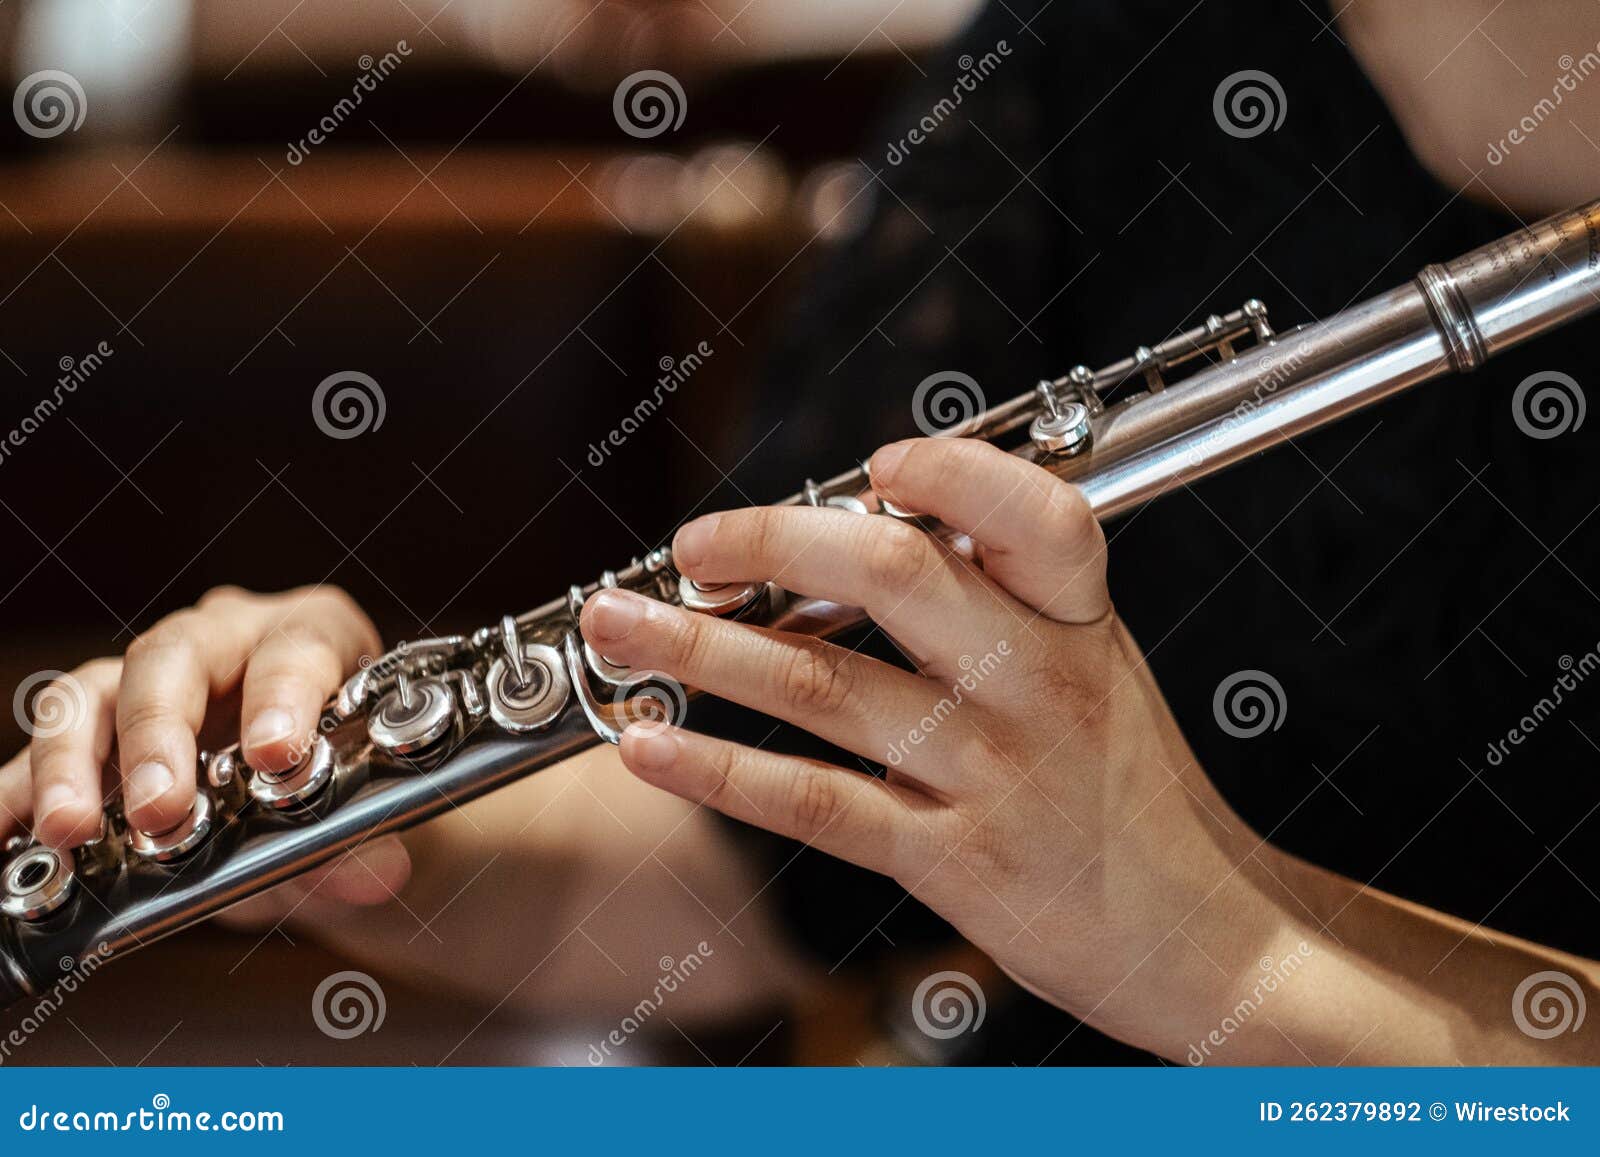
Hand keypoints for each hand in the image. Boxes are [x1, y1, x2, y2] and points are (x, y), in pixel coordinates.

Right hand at [2, 585, 410, 920]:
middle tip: (160, 810)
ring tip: (68, 829)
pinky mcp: (97, 730)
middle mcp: (226, 639)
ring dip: (71, 763)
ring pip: (91, 693)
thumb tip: (375, 874)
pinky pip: (40, 750)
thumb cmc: (349, 780)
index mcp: (313, 636)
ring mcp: (151, 679)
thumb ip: (363, 839)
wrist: (319, 803)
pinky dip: (17, 790)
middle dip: (159, 734)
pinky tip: (4, 835)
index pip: (297, 647)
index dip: (285, 695)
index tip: (277, 754)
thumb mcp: (367, 809)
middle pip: (174, 657)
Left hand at [578, 436, 1275, 1053]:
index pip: (1035, 511)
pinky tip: (650, 746)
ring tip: (619, 623)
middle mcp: (1039, 684)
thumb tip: (875, 529)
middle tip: (695, 547)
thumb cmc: (1133, 794)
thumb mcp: (1099, 670)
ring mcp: (993, 774)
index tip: (870, 468)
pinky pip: (817, 801)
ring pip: (823, 682)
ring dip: (700, 647)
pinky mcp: (954, 862)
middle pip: (890, 573)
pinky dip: (719, 770)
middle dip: (770, 542)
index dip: (951, 470)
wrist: (1205, 939)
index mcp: (1081, 621)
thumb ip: (1007, 603)